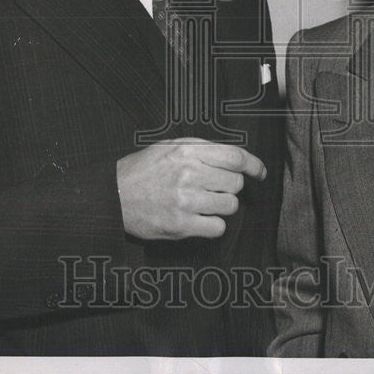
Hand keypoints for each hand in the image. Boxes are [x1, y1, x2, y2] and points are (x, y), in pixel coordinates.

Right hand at [116, 138, 266, 239]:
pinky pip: (217, 227)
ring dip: (221, 206)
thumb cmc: (142, 170)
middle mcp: (188, 174)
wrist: (114, 195)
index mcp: (188, 151)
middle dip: (229, 187)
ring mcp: (185, 200)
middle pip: (235, 183)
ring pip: (230, 205)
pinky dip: (213, 225)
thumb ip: (201, 149)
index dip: (253, 165)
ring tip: (202, 203)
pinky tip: (200, 219)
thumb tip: (234, 157)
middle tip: (214, 189)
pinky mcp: (181, 225)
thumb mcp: (169, 146)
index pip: (235, 157)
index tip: (259, 172)